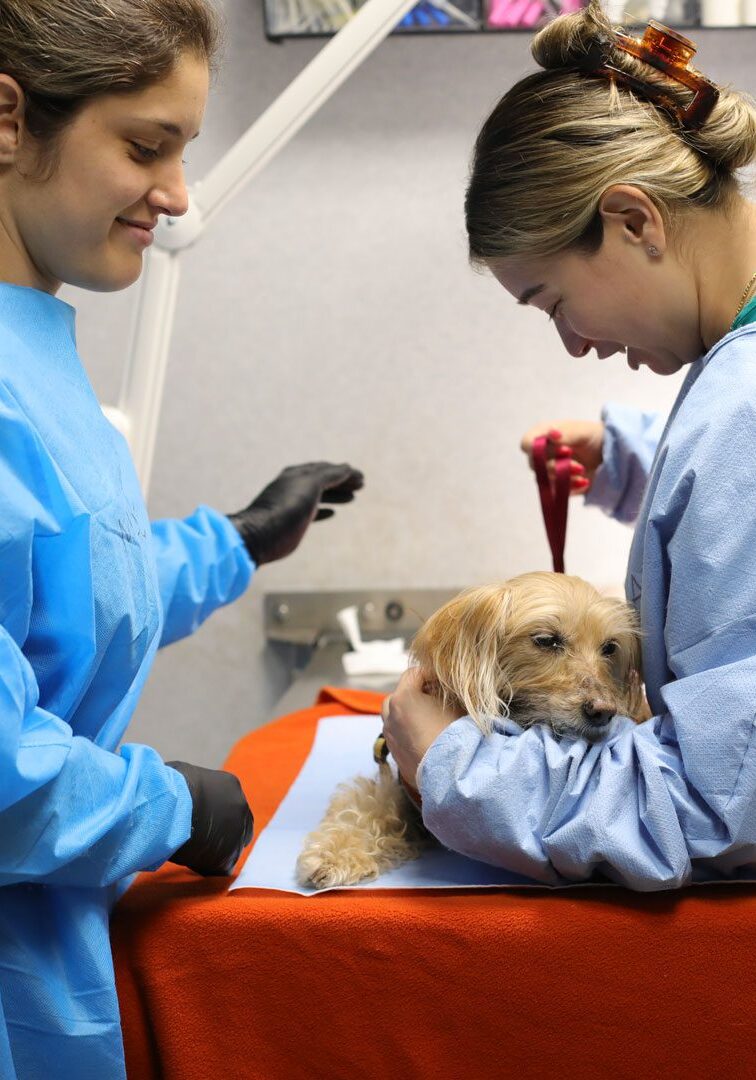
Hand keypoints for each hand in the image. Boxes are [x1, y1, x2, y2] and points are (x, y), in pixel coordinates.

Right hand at [166, 761, 253, 876]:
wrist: (170, 808)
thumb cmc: (169, 788)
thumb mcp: (186, 775)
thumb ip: (195, 785)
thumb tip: (184, 789)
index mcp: (230, 786)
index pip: (231, 804)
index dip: (218, 815)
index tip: (204, 821)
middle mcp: (240, 807)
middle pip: (239, 825)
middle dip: (225, 833)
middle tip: (204, 839)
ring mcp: (238, 833)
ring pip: (233, 848)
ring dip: (217, 851)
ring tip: (194, 850)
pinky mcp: (227, 858)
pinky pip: (221, 866)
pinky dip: (208, 866)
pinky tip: (192, 860)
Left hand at [228, 462, 363, 564]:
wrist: (261, 535)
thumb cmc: (286, 509)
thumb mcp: (310, 486)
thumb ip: (329, 475)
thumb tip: (347, 467)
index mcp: (297, 474)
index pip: (325, 468)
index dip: (344, 472)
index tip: (361, 477)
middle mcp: (294, 486)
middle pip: (323, 480)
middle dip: (342, 482)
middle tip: (361, 486)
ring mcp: (292, 504)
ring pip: (318, 495)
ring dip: (336, 495)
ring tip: (352, 498)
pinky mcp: (290, 521)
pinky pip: (311, 511)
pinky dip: (324, 510)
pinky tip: (333, 513)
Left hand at [381, 668, 463, 788]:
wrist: (451, 773)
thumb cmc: (455, 734)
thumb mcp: (455, 704)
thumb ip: (444, 691)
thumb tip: (440, 688)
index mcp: (403, 698)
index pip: (413, 674)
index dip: (429, 674)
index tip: (442, 680)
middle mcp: (390, 716)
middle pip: (398, 695)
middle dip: (414, 693)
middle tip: (433, 698)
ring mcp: (390, 736)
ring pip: (393, 716)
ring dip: (407, 713)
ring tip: (427, 718)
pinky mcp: (394, 754)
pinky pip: (397, 735)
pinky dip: (406, 731)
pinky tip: (424, 736)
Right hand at [520, 421, 604, 495]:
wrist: (607, 452)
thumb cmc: (592, 436)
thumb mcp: (582, 431)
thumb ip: (566, 434)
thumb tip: (552, 435)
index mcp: (543, 436)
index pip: (526, 443)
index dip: (537, 448)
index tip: (564, 448)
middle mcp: (542, 454)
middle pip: (535, 465)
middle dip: (556, 466)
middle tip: (578, 465)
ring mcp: (549, 471)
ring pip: (546, 480)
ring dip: (565, 477)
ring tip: (583, 471)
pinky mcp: (558, 486)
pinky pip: (558, 492)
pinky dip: (572, 488)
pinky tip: (585, 481)